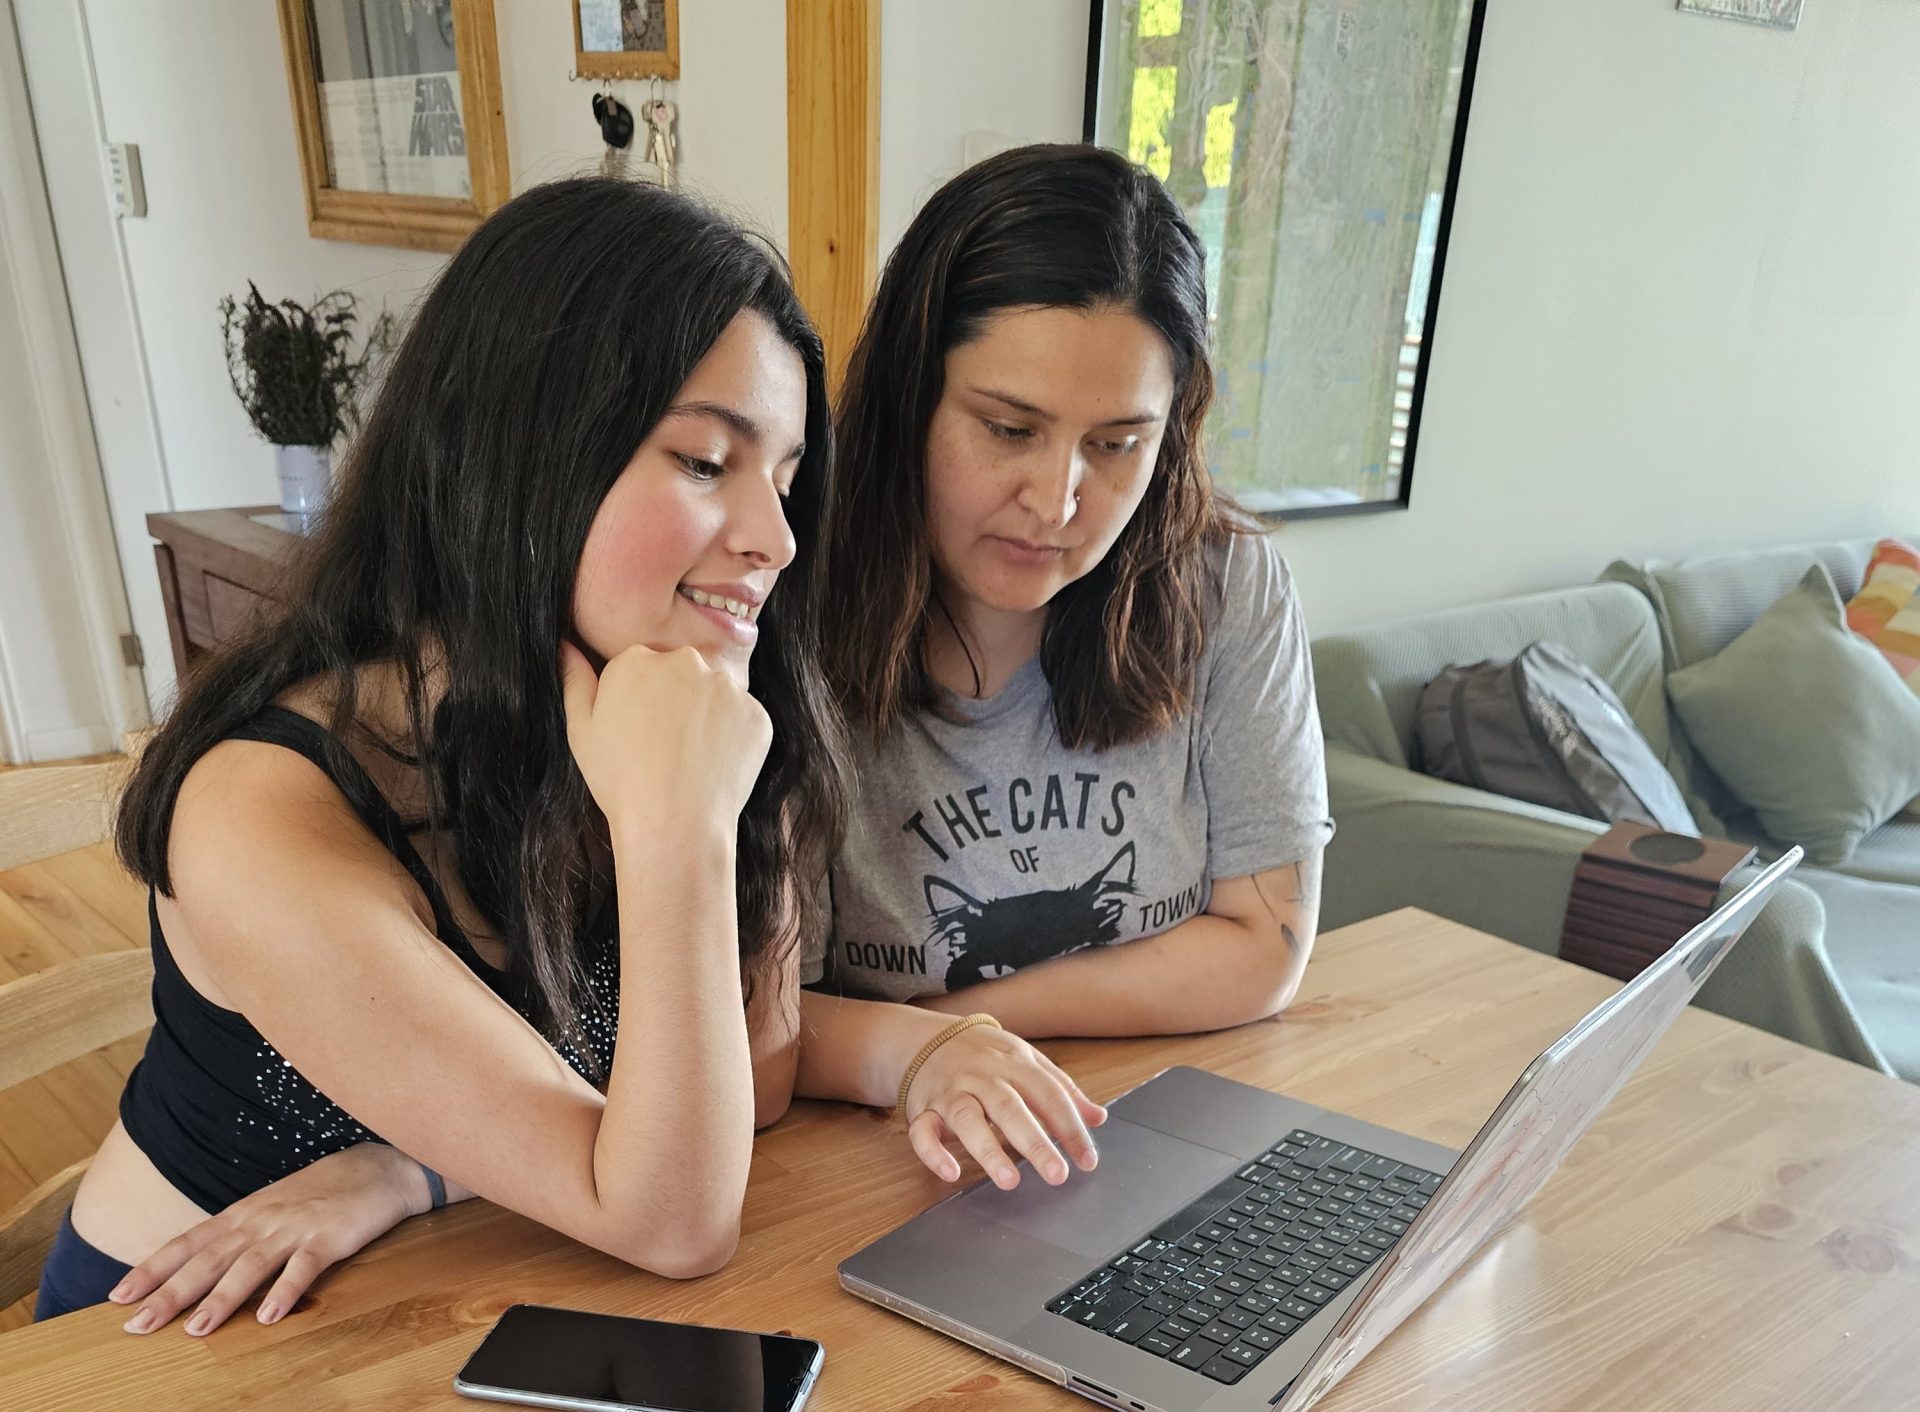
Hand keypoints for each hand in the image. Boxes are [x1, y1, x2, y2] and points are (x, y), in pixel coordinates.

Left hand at [110, 1143, 426, 1335]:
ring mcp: (297, 1227)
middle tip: (137, 1325)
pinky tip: (269, 1317)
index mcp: (245, 1213)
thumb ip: (241, 1236)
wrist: (383, 1166)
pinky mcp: (332, 1236)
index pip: (189, 1243)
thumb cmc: (325, 1191)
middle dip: (170, 1293)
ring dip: (222, 1298)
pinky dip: (286, 1290)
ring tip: (196, 1330)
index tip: (119, 1296)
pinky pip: (306, 1266)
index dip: (153, 1269)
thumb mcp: (274, 1208)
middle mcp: (262, 1219)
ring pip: (250, 1265)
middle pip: (209, 1259)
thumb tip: (201, 1271)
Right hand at [560, 640, 771, 836]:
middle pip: (682, 672)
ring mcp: (725, 686)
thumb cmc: (620, 780)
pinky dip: (734, 738)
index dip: (640, 700)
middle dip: (676, 699)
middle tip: (666, 745)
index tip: (639, 731)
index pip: (643, 666)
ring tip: (691, 757)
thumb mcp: (581, 730)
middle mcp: (685, 661)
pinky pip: (744, 719)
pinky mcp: (756, 713)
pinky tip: (715, 765)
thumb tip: (565, 644)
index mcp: (636, 659)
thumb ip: (575, 680)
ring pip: (716, 693)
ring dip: (707, 716)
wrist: (673, 824)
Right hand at [903, 1025, 1107, 1189]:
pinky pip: (922, 1131)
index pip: (1049, 1095)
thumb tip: (1098, 1117)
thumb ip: (1062, 1089)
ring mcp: (951, 1092)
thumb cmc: (986, 1055)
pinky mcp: (924, 1109)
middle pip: (1010, 1108)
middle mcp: (982, 1077)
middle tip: (1057, 1174)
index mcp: (1014, 1064)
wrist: (927, 1038)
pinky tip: (950, 1173)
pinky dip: (934, 1153)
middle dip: (1035, 1143)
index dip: (1071, 1128)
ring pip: (967, 1118)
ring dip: (988, 1150)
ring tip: (1010, 1181)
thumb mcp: (1028, 1062)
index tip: (1087, 1160)